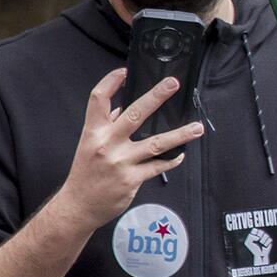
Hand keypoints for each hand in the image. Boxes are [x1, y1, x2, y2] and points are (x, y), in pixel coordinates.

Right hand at [54, 68, 204, 231]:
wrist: (78, 206)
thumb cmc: (85, 172)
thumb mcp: (89, 144)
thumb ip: (105, 125)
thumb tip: (121, 107)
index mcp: (94, 132)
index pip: (98, 100)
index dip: (110, 82)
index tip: (124, 71)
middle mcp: (107, 144)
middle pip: (134, 114)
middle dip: (155, 97)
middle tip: (173, 84)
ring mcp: (121, 162)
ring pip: (156, 144)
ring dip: (180, 134)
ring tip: (197, 128)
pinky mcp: (132, 179)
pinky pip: (157, 166)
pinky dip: (171, 160)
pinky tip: (180, 154)